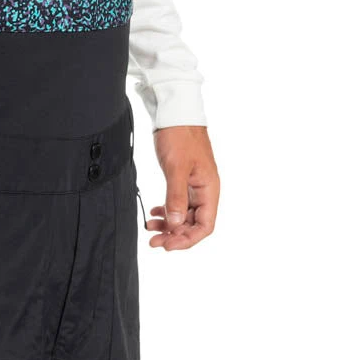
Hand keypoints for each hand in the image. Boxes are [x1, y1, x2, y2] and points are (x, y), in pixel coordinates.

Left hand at [147, 126, 219, 250]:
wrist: (174, 114)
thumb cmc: (180, 137)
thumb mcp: (176, 168)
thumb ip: (176, 197)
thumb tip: (175, 224)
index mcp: (209, 189)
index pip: (205, 226)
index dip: (187, 239)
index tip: (168, 245)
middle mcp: (205, 190)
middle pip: (193, 223)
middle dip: (174, 234)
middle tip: (154, 241)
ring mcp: (194, 185)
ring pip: (184, 214)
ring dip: (169, 223)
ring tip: (151, 227)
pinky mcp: (183, 179)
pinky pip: (178, 202)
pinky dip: (167, 210)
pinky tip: (155, 211)